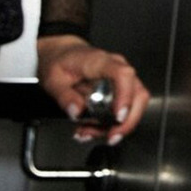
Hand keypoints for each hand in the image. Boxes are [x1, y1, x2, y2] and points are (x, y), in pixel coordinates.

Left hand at [35, 35, 152, 146]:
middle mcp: (117, 69)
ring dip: (116, 126)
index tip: (118, 117)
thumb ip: (64, 96)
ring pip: (133, 105)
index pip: (122, 75)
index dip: (125, 97)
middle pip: (138, 94)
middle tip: (110, 136)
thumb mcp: (53, 79)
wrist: (62, 54)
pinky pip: (124, 109)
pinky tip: (92, 129)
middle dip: (128, 121)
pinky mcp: (119, 90)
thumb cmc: (61, 62)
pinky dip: (110, 125)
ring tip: (89, 133)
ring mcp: (120, 80)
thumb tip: (76, 112)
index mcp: (101, 62)